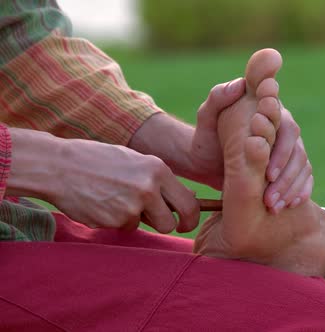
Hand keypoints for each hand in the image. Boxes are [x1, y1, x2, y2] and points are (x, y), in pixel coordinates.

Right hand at [7, 128, 199, 232]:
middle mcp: (148, 189)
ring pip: (143, 226)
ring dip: (135, 219)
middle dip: (166, 225)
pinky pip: (122, 227)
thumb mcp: (136, 161)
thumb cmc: (98, 160)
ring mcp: (130, 207)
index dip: (190, 218)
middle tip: (157, 221)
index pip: (189, 203)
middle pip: (170, 223)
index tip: (185, 223)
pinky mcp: (112, 221)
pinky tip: (101, 202)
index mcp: (158, 170)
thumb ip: (159, 180)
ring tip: (117, 199)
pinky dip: (115, 219)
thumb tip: (184, 201)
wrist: (59, 166)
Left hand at [190, 79, 312, 213]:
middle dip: (286, 177)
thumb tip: (239, 85)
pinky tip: (290, 205)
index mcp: (270, 113)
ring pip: (302, 167)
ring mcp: (290, 148)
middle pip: (298, 152)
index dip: (281, 152)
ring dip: (290, 188)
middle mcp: (284, 129)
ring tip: (273, 207)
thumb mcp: (206, 117)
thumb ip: (218, 97)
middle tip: (269, 198)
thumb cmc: (206, 137)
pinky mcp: (290, 166)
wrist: (206, 161)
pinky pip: (305, 178)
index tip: (268, 173)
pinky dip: (300, 192)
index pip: (286, 128)